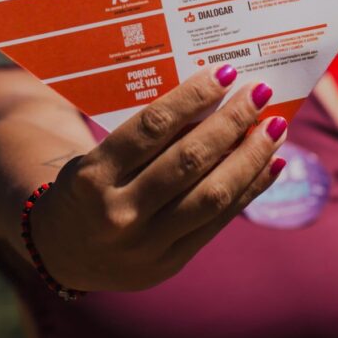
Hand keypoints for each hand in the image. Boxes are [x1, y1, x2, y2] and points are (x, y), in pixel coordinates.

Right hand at [30, 66, 286, 290]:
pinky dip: (250, 189)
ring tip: (275, 127)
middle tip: (259, 94)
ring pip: (213, 195)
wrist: (63, 251)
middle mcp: (119, 213)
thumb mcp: (97, 155)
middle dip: (231, 122)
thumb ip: (146, 136)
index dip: (193, 97)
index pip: (151, 127)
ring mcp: (146, 245)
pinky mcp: (170, 264)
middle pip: (189, 160)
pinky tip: (272, 163)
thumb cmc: (87, 185)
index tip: (224, 72)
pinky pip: (220, 222)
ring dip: (251, 157)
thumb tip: (211, 99)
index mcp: (92, 176)